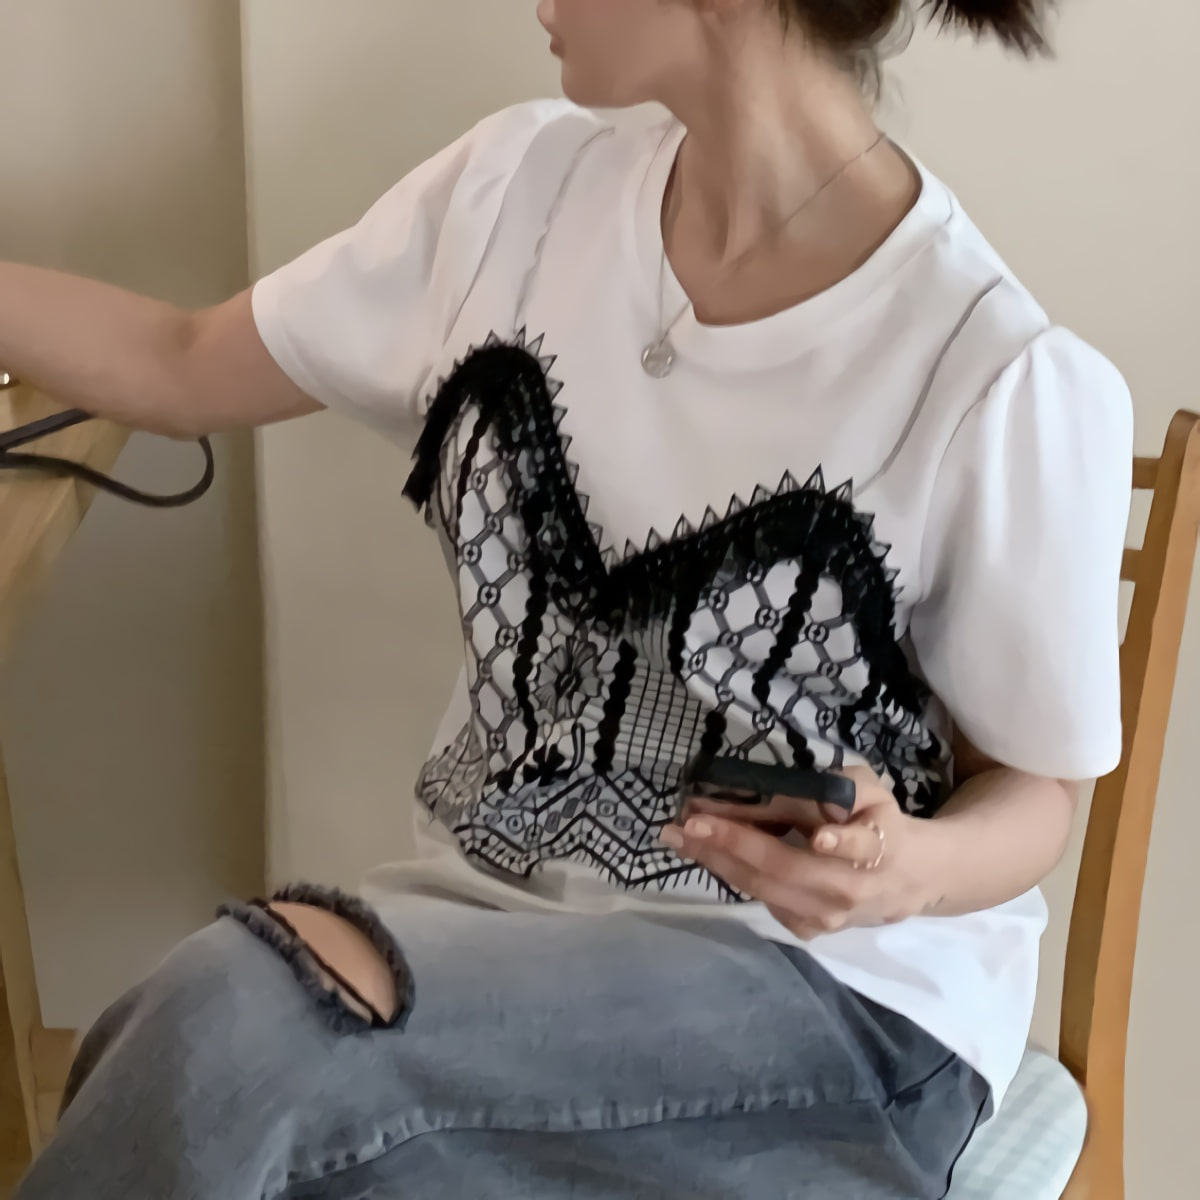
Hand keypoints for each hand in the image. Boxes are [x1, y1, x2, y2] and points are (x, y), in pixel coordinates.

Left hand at [660, 766, 944, 938]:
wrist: (905, 878)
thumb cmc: (877, 821)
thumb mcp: (866, 791)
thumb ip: (834, 789)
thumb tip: (785, 794)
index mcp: (877, 847)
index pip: (860, 847)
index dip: (841, 842)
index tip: (819, 836)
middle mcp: (850, 889)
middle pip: (788, 869)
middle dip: (735, 843)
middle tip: (689, 822)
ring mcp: (827, 916)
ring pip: (765, 888)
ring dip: (716, 860)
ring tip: (677, 836)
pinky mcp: (809, 930)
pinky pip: (761, 900)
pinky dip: (729, 874)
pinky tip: (701, 853)